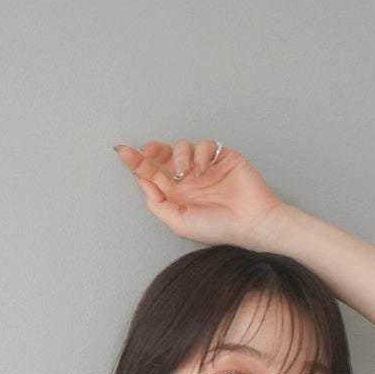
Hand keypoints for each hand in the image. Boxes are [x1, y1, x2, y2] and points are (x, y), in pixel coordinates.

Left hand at [113, 138, 288, 249]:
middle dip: (151, 151)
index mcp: (177, 196)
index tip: (123, 152)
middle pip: (163, 156)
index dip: (137, 162)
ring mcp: (204, 168)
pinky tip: (204, 169)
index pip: (152, 175)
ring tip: (186, 172)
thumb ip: (158, 204)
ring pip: (182, 147)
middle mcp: (188, 180)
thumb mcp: (179, 223)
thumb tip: (141, 182)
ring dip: (179, 155)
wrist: (251, 222)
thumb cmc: (219, 228)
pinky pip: (204, 145)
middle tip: (145, 150)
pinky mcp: (221, 157)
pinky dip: (200, 154)